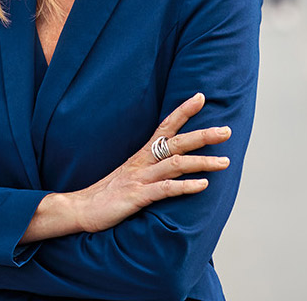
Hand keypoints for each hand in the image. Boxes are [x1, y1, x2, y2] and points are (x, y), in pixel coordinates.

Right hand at [66, 92, 231, 233]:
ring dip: (202, 162)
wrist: (80, 209)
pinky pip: (164, 189)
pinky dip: (185, 186)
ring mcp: (139, 179)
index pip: (164, 127)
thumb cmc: (108, 194)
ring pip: (175, 164)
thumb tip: (174, 163)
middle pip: (175, 143)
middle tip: (226, 131)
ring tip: (225, 162)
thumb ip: (150, 167)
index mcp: (141, 155)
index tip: (200, 97)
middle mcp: (141, 163)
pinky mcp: (136, 196)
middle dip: (202, 135)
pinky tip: (203, 185)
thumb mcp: (130, 175)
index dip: (182, 112)